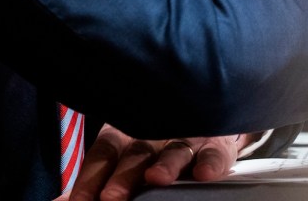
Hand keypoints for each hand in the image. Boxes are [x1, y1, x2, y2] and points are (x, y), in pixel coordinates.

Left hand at [60, 124, 255, 200]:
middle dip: (122, 177)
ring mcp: (186, 138)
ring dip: (165, 166)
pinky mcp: (217, 144)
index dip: (90, 177)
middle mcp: (154, 135)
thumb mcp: (124, 159)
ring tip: (155, 179)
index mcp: (126, 136)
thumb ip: (96, 180)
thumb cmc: (156, 145)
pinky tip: (204, 174)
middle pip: (135, 154)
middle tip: (110, 198)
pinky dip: (209, 162)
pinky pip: (214, 153)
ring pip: (174, 150)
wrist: (206, 116)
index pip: (103, 154)